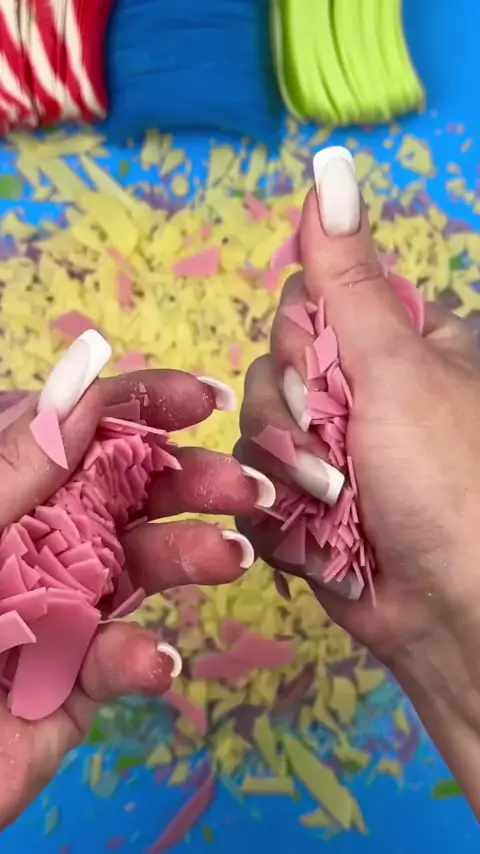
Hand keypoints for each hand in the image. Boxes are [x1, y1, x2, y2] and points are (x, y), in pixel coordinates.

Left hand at [0, 368, 268, 827]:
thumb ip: (17, 465)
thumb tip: (87, 384)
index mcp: (16, 492)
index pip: (86, 430)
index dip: (145, 405)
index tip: (208, 400)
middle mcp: (47, 538)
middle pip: (132, 493)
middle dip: (192, 480)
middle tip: (247, 488)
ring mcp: (68, 605)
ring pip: (143, 566)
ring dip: (190, 556)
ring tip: (229, 558)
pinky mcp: (76, 677)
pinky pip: (119, 659)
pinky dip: (143, 659)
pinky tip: (154, 661)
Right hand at [237, 164, 479, 812]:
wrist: (455, 613)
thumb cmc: (440, 477)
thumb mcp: (394, 364)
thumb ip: (345, 276)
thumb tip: (326, 164)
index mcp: (388, 344)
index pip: (304, 305)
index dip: (301, 340)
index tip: (330, 375)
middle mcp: (356, 392)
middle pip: (269, 367)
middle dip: (292, 415)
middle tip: (338, 451)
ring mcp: (326, 452)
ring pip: (253, 431)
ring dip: (286, 473)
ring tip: (332, 505)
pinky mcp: (302, 507)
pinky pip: (254, 490)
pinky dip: (280, 518)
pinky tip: (317, 539)